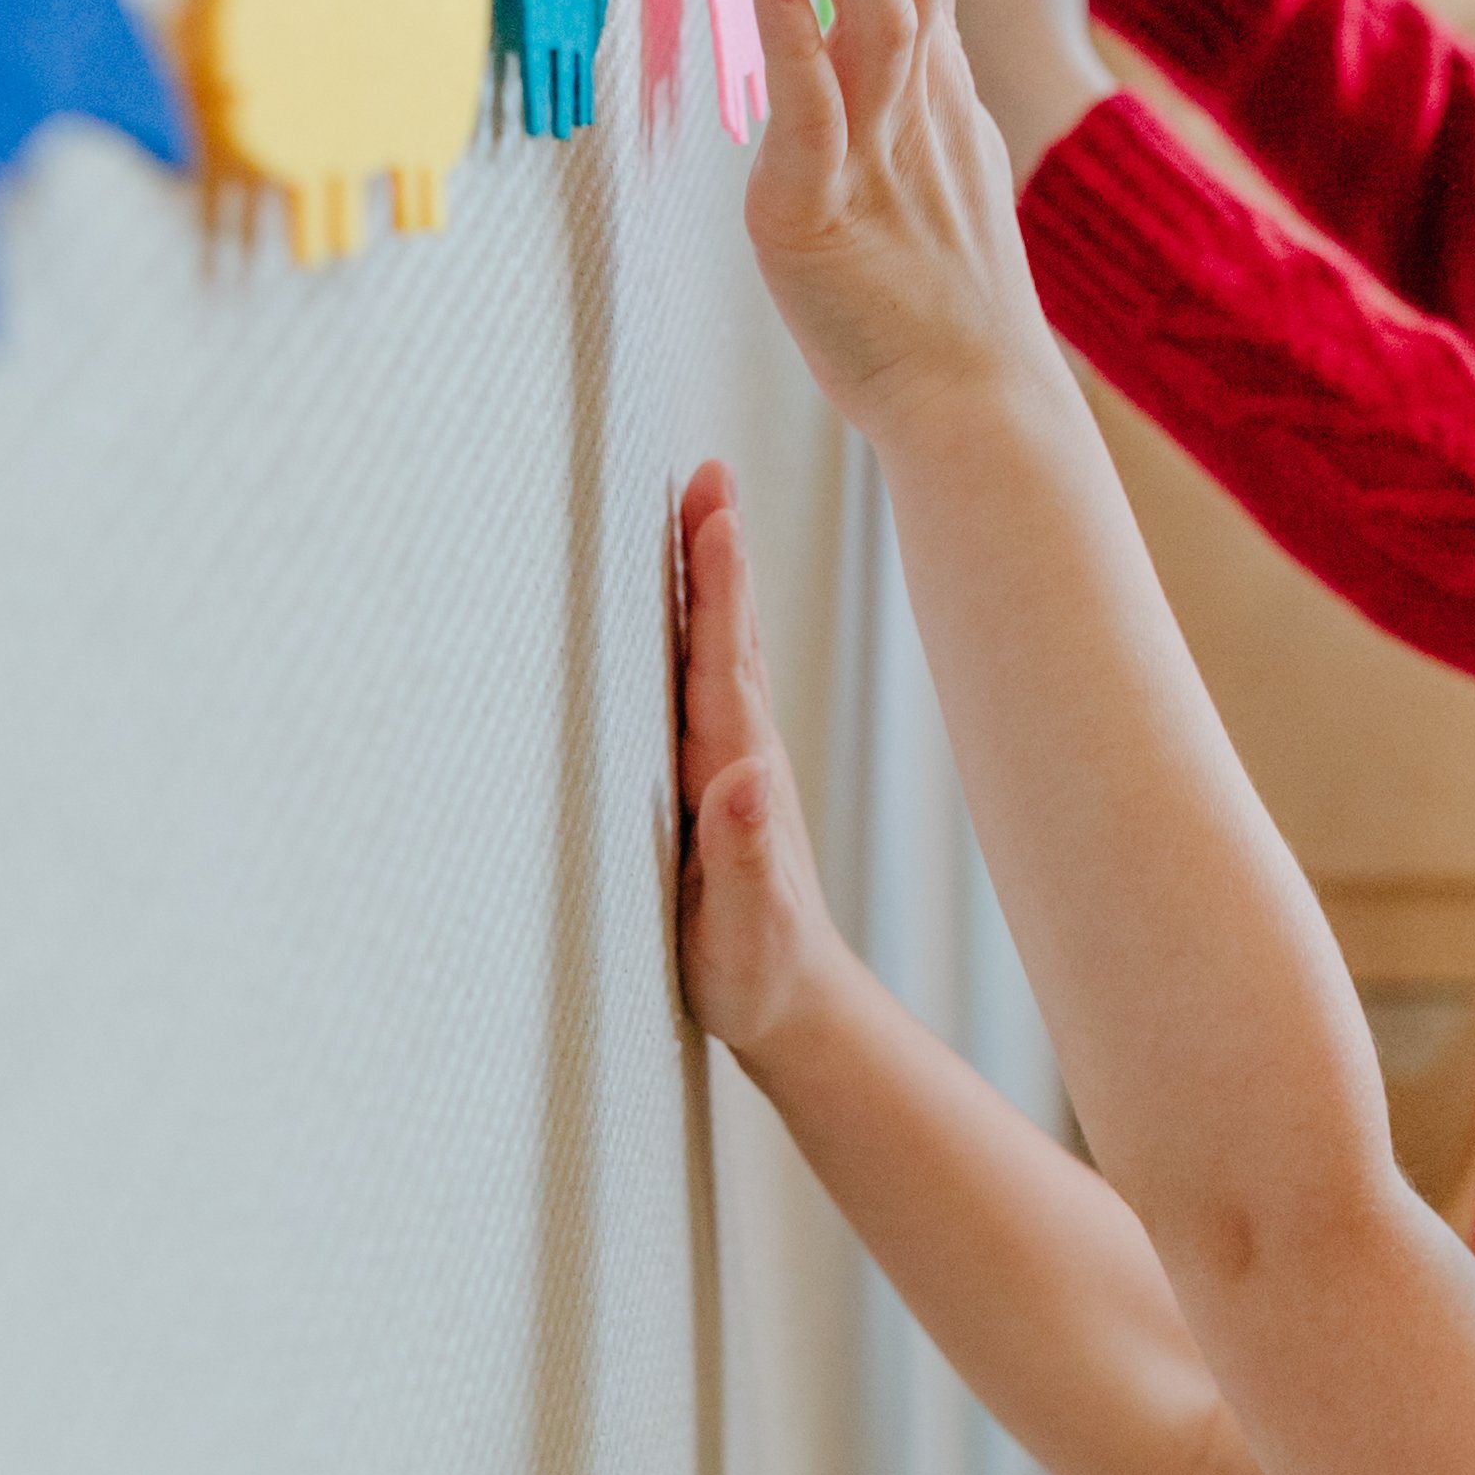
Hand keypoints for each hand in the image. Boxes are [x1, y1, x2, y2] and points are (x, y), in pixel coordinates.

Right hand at [672, 462, 846, 1059]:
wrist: (792, 1005)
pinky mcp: (718, 776)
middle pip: (723, 633)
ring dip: (707, 575)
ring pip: (715, 649)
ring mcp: (732, 759)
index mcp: (734, 774)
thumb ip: (747, 856)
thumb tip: (746, 777)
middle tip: (706, 469)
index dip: (715, 587)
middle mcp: (738, 752)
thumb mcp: (745, 928)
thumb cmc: (755, 974)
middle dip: (713, 551)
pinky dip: (694, 627)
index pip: (721, 663)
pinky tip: (682, 602)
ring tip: (698, 502)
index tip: (714, 511)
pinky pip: (701, 682)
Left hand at [747, 0, 1055, 430]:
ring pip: (872, 15)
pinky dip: (792, 42)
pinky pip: (810, 114)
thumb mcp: (937, 162)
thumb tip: (873, 15)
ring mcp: (875, 150)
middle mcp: (912, 98)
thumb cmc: (944, 298)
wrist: (978, 405)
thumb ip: (907, 81)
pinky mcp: (820, 211)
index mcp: (931, 83)